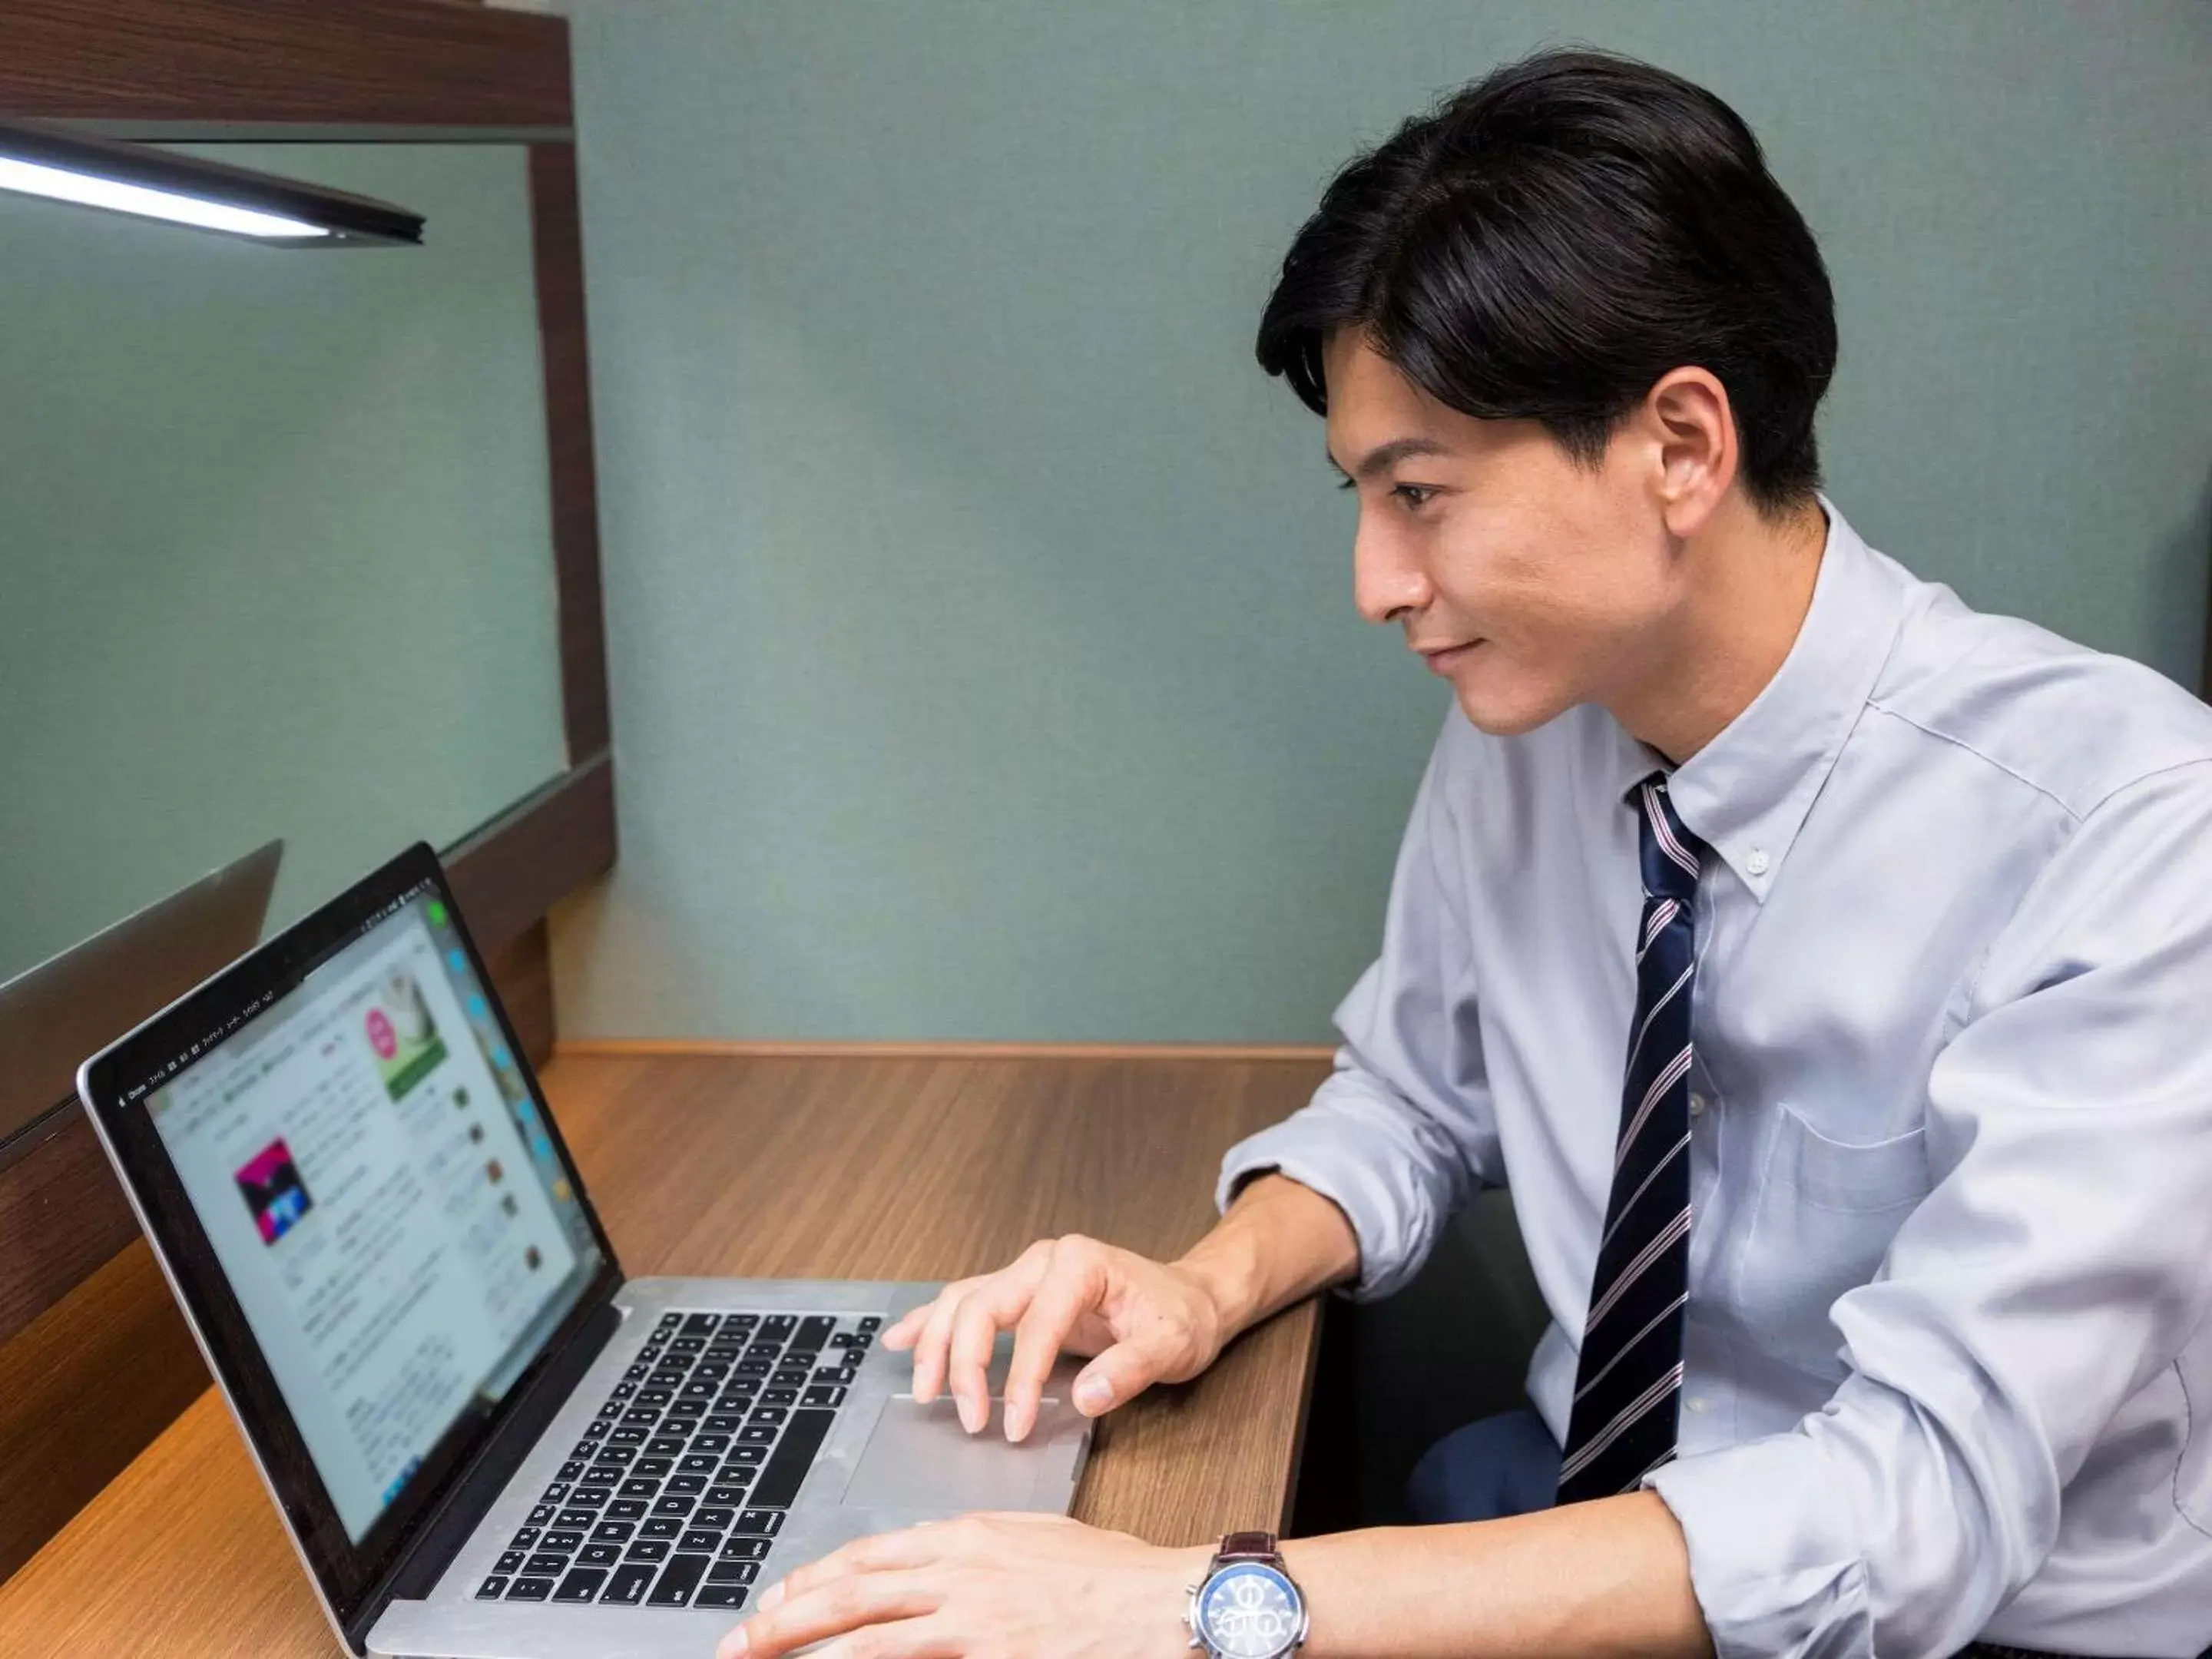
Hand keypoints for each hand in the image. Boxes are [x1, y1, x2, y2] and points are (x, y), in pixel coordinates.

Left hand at [716, 1512, 1211, 1658]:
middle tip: (742, 1637)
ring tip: (762, 1657)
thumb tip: (936, 1565)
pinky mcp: (987, 1656)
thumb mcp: (1035, 1539)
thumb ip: (979, 1550)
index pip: (873, 1555)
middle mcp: (960, 1573)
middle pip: (853, 1592)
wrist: (1159, 1602)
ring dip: (807, 1649)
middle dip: (788, 1615)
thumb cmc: (1111, 1575)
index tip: (781, 1595)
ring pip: (866, 1635)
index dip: (818, 1577)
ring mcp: (970, 1621)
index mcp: (970, 1536)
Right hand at [881, 1234, 1230, 1440]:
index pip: (1035, 1325)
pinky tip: (901, 1339)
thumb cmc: (1179, 1317)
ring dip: (936, 1345)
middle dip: (965, 1365)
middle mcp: (1043, 1261)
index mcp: (1079, 1265)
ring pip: (961, 1301)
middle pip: (980, 1305)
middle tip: (971, 1421)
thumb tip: (1086, 1397)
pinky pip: (965, 1302)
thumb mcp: (1171, 1345)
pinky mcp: (1019, 1294)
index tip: (1018, 1426)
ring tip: (924, 1392)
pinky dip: (931, 1322)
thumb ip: (1129, 1370)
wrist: (1188, 1298)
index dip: (1021, 1379)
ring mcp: (1026, 1274)